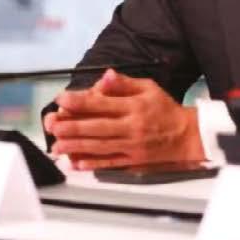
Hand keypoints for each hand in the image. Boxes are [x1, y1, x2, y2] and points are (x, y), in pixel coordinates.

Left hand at [43, 69, 203, 170]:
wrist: (188, 136)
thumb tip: (106, 75)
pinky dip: (93, 164)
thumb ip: (124, 83)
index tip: (61, 99)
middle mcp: (132, 126)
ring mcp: (132, 145)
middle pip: (97, 127)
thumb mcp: (148, 88)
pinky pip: (111, 163)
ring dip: (76, 146)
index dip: (80, 101)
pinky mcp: (134, 160)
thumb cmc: (165, 110)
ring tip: (56, 146)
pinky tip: (77, 163)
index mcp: (134, 106)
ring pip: (100, 146)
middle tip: (52, 126)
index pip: (102, 103)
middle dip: (71, 126)